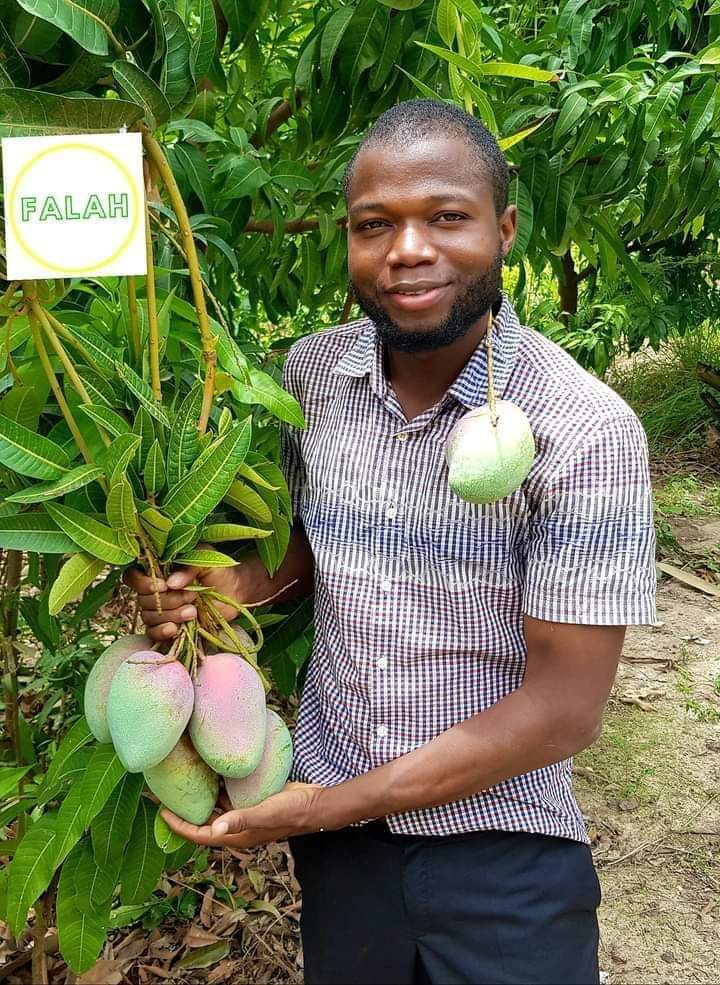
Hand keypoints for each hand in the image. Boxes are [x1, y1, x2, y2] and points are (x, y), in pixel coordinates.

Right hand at [123, 546, 243, 641]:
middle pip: (143, 601)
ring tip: (193, 612)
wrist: (236, 591)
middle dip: (168, 601)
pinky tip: (175, 630)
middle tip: (192, 596)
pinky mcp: (170, 627)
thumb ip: (188, 567)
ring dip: (171, 616)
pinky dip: (162, 632)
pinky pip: (153, 634)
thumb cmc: (219, 570)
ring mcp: (162, 611)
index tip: (164, 585)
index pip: (133, 577)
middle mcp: (156, 591)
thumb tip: (171, 583)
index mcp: (158, 571)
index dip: (142, 583)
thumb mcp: (205, 560)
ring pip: (149, 617)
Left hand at [161, 782, 324, 848]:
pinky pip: (230, 799)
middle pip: (205, 824)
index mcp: (237, 836)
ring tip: (184, 784)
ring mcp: (246, 815)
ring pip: (217, 811)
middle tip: (168, 796)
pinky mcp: (254, 802)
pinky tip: (213, 774)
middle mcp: (238, 828)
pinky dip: (219, 790)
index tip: (162, 813)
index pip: (201, 835)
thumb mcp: (266, 812)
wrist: (317, 804)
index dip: (180, 827)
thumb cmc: (292, 810)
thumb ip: (241, 819)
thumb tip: (215, 828)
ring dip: (201, 801)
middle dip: (185, 814)